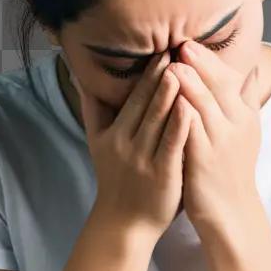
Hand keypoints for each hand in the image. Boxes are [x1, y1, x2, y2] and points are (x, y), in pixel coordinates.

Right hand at [74, 51, 191, 241]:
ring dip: (169, 92)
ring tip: (181, 67)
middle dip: (160, 74)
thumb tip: (81, 77)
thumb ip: (94, 110)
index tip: (162, 47)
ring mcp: (143, 157)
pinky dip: (179, 124)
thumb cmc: (117, 181)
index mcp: (113, 132)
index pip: (133, 96)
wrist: (123, 224)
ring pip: (157, 119)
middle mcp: (126, 141)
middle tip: (175, 46)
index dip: (148, 72)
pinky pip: (171, 144)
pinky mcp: (161, 173)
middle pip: (145, 102)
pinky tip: (189, 106)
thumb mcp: (98, 143)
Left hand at [166, 40, 263, 234]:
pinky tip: (168, 102)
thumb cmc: (230, 169)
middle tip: (182, 43)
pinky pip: (192, 132)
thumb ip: (247, 100)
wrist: (230, 212)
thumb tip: (251, 69)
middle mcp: (236, 125)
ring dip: (189, 84)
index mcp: (244, 116)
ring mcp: (221, 142)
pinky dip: (182, 114)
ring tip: (173, 65)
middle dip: (200, 64)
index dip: (210, 60)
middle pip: (219, 86)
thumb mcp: (246, 132)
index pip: (230, 79)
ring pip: (205, 106)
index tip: (191, 41)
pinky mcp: (204, 160)